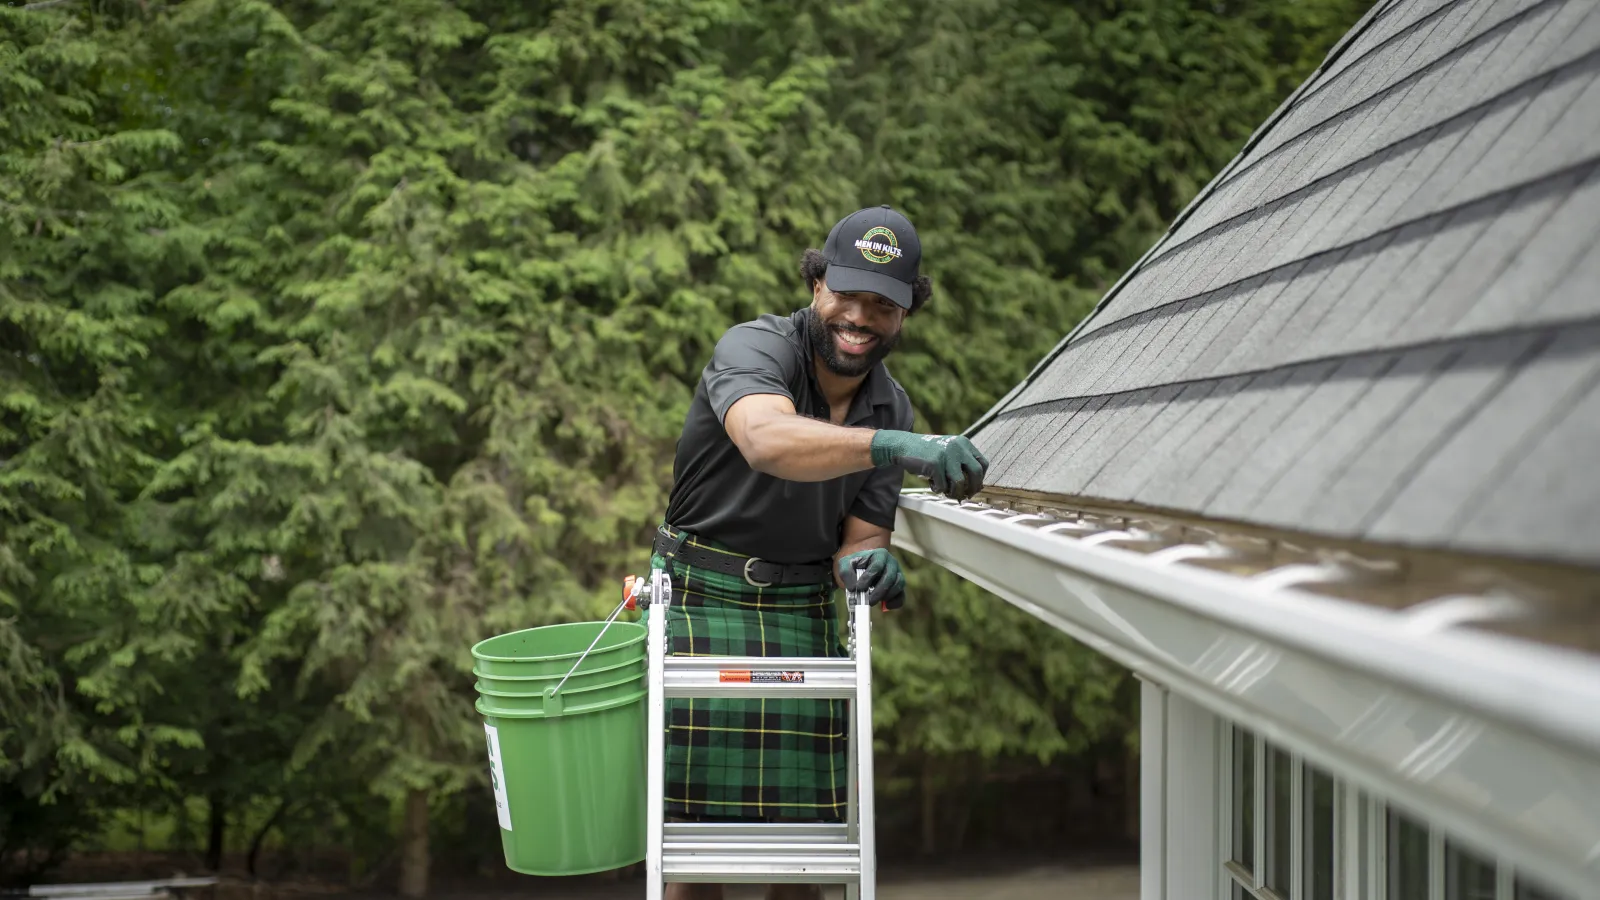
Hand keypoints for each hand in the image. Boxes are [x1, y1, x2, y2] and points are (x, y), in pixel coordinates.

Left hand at [837, 548, 905, 609]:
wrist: (862, 566)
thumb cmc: (855, 564)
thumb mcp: (846, 564)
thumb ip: (846, 573)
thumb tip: (852, 588)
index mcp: (879, 555)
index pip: (877, 566)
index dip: (868, 578)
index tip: (859, 588)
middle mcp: (891, 563)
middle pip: (889, 577)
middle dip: (878, 591)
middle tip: (867, 601)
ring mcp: (897, 574)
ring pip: (898, 585)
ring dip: (887, 596)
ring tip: (873, 602)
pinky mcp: (898, 586)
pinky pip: (901, 595)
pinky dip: (895, 602)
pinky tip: (885, 606)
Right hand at [869, 430, 989, 499]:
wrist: (904, 445)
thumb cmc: (927, 453)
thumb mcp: (948, 451)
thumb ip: (961, 463)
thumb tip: (976, 486)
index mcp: (963, 443)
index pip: (983, 463)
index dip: (980, 478)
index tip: (974, 486)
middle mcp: (958, 447)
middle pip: (976, 473)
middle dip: (972, 488)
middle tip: (966, 495)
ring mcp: (946, 455)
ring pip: (960, 483)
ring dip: (954, 492)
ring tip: (947, 492)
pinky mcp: (935, 463)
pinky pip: (942, 485)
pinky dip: (938, 489)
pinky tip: (932, 484)